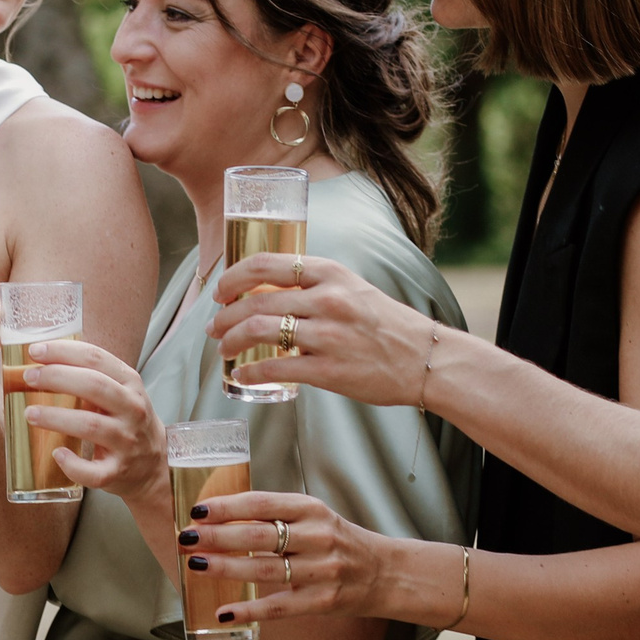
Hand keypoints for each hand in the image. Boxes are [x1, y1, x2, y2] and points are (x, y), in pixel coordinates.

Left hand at [13, 338, 165, 505]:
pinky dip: (72, 465)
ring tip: (30, 413)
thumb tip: (40, 361)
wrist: (153, 465)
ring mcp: (127, 442)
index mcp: (130, 383)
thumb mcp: (120, 392)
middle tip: (28, 377)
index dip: (63, 352)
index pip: (96, 359)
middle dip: (56, 378)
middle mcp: (132, 410)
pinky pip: (93, 472)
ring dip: (56, 418)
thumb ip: (90, 376)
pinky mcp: (118, 472)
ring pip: (90, 426)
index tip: (35, 351)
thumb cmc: (126, 421)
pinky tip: (57, 454)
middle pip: (94, 386)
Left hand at [178, 490, 386, 624]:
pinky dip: (249, 610)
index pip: (261, 503)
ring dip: (225, 567)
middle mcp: (317, 536)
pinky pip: (279, 607)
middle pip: (257, 534)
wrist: (385, 573)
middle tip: (186, 538)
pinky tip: (224, 611)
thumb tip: (222, 518)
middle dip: (217, 536)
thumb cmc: (339, 542)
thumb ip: (277, 516)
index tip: (197, 511)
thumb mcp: (314, 518)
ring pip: (264, 569)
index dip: (226, 506)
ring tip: (195, 565)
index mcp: (311, 509)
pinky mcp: (322, 600)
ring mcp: (321, 570)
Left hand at [206, 254, 439, 408]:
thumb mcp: (352, 288)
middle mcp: (326, 299)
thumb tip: (267, 294)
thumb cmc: (387, 325)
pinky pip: (274, 368)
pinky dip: (249, 372)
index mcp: (330, 273)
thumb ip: (314, 286)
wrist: (425, 359)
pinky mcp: (328, 371)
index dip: (233, 277)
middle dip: (224, 316)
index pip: (265, 264)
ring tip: (223, 350)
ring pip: (257, 332)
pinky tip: (241, 374)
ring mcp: (327, 335)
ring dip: (230, 342)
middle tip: (214, 327)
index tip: (221, 291)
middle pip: (254, 302)